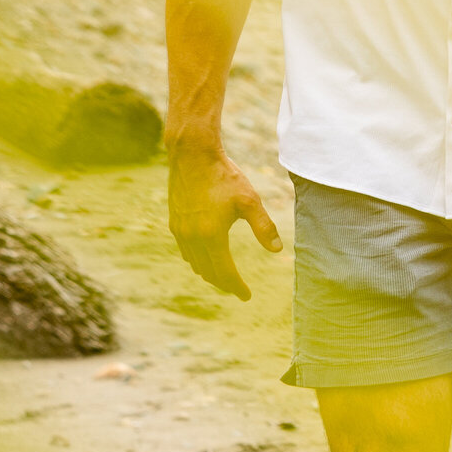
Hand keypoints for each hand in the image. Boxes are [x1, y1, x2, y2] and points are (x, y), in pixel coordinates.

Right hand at [168, 139, 280, 299]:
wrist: (192, 155)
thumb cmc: (224, 176)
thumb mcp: (249, 201)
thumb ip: (264, 227)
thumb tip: (277, 250)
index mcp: (211, 235)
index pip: (225, 273)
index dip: (236, 287)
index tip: (247, 296)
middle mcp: (192, 237)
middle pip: (209, 273)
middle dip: (224, 284)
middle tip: (238, 290)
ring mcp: (180, 231)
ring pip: (195, 264)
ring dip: (210, 274)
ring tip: (224, 277)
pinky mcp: (174, 222)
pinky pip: (186, 251)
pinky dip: (197, 261)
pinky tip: (206, 258)